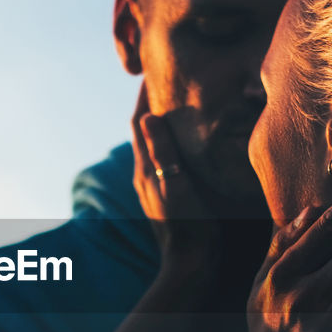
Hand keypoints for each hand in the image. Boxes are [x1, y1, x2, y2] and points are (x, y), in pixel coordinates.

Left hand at [130, 82, 218, 274]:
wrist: (191, 264)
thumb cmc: (190, 226)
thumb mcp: (177, 186)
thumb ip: (162, 153)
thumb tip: (146, 116)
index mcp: (146, 168)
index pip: (140, 120)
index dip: (145, 94)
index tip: (152, 68)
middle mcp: (144, 174)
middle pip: (143, 129)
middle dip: (149, 102)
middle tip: (162, 77)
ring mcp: (152, 186)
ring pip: (151, 144)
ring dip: (157, 121)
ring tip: (171, 100)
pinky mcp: (163, 195)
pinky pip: (160, 158)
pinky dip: (165, 140)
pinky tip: (179, 140)